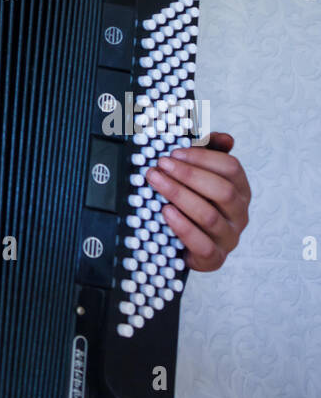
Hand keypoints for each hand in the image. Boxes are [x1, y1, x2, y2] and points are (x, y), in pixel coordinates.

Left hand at [145, 131, 249, 272]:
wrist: (186, 243)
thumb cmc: (196, 202)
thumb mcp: (201, 176)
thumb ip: (211, 153)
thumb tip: (225, 138)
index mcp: (240, 189)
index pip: (231, 167)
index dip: (202, 157)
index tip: (174, 152)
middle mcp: (240, 214)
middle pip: (222, 190)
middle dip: (188, 175)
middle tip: (160, 165)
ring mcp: (229, 237)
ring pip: (209, 216)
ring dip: (179, 195)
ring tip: (156, 182)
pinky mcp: (215, 258)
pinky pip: (202, 245)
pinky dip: (183, 227)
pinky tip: (165, 212)